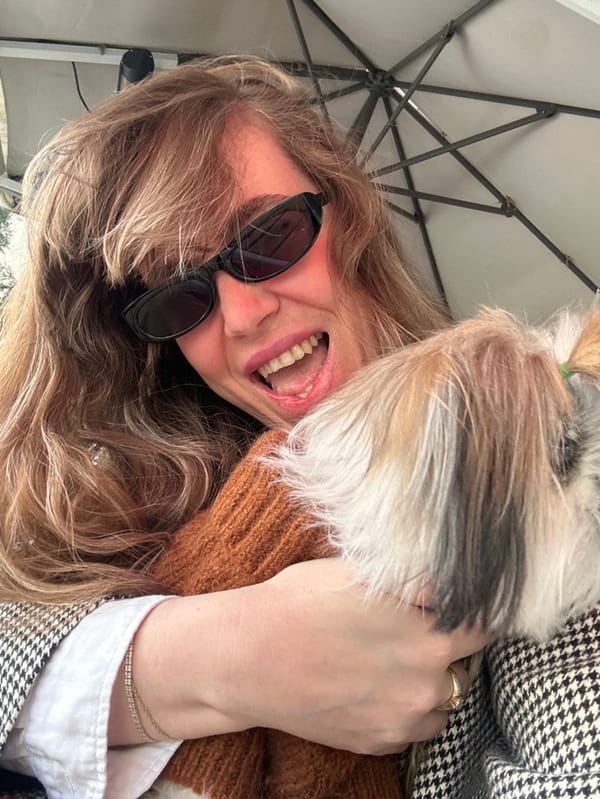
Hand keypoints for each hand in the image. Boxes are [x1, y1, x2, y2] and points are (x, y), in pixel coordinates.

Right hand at [112, 558, 486, 751]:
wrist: (247, 658)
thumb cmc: (296, 602)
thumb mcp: (357, 572)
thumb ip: (409, 579)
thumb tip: (441, 571)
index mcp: (427, 620)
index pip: (483, 612)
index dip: (475, 601)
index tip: (464, 596)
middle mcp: (428, 669)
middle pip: (471, 652)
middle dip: (453, 637)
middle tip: (422, 623)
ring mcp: (409, 711)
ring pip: (450, 693)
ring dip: (436, 677)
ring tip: (397, 658)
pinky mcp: (386, 740)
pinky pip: (420, 724)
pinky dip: (410, 707)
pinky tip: (379, 685)